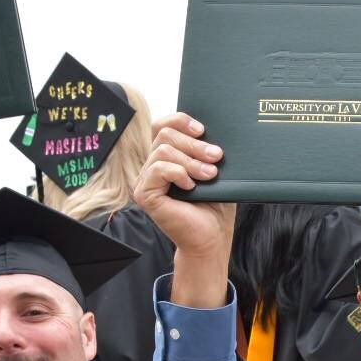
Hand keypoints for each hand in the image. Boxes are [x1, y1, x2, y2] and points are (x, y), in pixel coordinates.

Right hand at [133, 112, 233, 244]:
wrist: (211, 239)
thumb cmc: (215, 208)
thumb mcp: (214, 171)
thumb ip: (206, 150)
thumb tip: (214, 128)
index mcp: (167, 159)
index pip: (163, 126)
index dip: (181, 121)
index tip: (203, 130)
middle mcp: (153, 167)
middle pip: (165, 134)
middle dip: (194, 143)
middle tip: (217, 156)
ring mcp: (146, 180)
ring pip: (163, 150)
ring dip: (191, 160)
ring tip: (209, 175)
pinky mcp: (144, 194)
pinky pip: (158, 169)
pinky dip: (179, 174)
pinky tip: (191, 187)